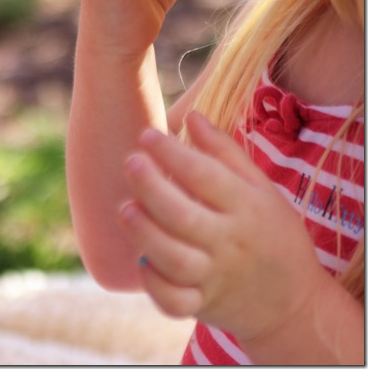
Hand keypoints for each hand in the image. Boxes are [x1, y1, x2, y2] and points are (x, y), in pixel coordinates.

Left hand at [119, 111, 326, 344]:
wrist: (294, 304)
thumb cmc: (274, 234)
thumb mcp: (262, 188)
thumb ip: (225, 152)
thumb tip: (191, 117)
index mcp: (247, 207)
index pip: (205, 175)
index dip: (172, 153)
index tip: (148, 134)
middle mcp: (230, 243)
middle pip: (183, 216)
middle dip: (151, 187)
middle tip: (131, 162)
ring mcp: (215, 277)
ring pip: (174, 259)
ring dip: (145, 232)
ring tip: (126, 207)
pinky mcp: (202, 306)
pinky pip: (173, 302)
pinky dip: (153, 283)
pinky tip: (141, 259)